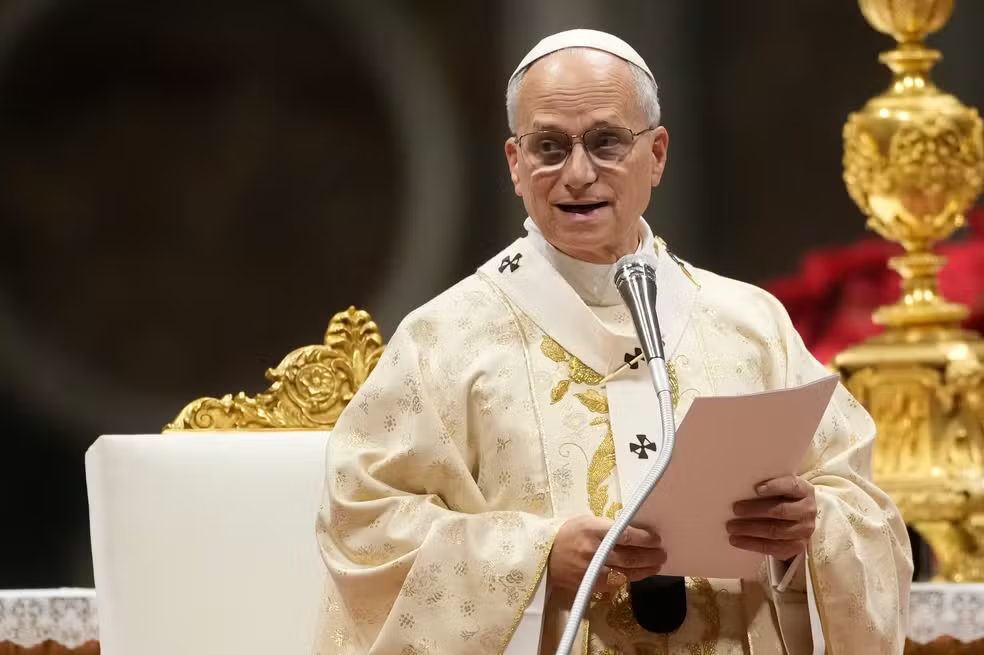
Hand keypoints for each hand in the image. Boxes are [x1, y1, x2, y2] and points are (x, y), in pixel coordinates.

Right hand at [549, 515, 664, 594]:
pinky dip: (630, 579)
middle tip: (662, 554)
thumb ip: (609, 526)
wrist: (545, 556)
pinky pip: (616, 583)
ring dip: (645, 570)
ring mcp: (592, 570)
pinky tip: (639, 575)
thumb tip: (635, 531)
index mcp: (593, 530)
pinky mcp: (591, 584)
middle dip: (650, 556)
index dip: (645, 539)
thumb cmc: (569, 534)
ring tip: (656, 565)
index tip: (657, 539)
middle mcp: (594, 551)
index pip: (626, 535)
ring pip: (626, 573)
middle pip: (629, 556)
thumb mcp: (587, 521)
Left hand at [727, 475, 816, 561]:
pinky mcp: (797, 547)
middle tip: (735, 509)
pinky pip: (774, 548)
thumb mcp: (781, 487)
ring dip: (750, 530)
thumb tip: (738, 485)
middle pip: (781, 511)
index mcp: (804, 491)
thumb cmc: (783, 498)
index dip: (775, 487)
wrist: (799, 519)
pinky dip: (753, 544)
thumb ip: (767, 486)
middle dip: (755, 510)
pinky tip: (738, 541)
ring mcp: (804, 531)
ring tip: (731, 528)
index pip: (791, 486)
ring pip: (776, 531)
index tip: (757, 489)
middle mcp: (807, 511)